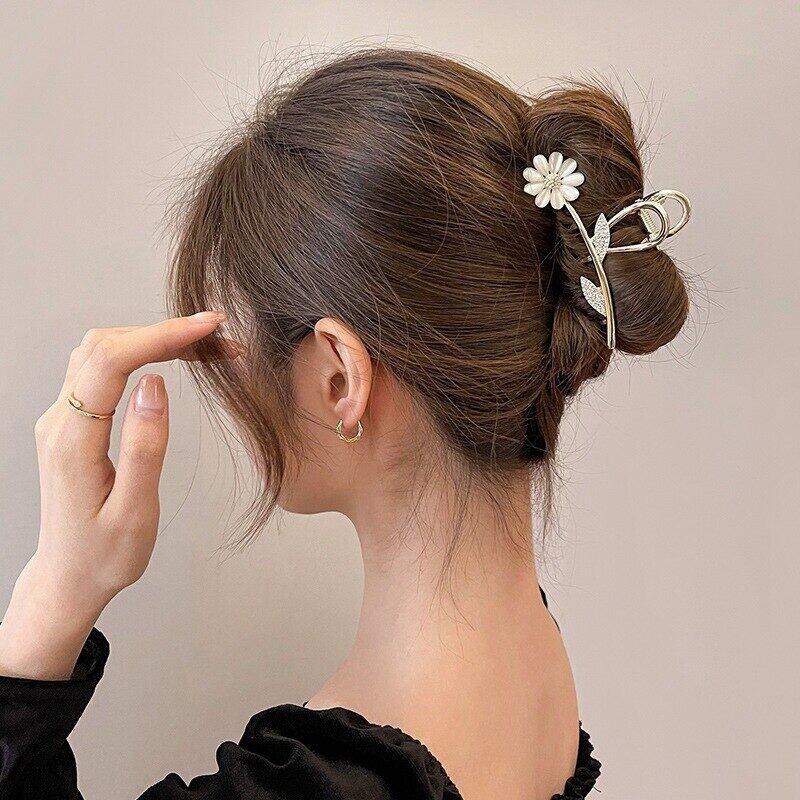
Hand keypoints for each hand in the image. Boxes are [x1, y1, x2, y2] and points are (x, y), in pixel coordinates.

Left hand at [0, 312, 226, 678]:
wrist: (69, 578)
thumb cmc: (105, 555)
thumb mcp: (135, 511)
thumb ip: (144, 447)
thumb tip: (154, 385)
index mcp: (73, 441)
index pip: (111, 361)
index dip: (161, 335)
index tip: (207, 327)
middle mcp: (59, 421)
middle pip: (104, 345)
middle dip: (163, 331)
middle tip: (217, 338)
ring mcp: (61, 419)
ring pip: (101, 351)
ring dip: (152, 339)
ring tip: (204, 347)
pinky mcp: (72, 422)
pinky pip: (101, 370)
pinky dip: (140, 354)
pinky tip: (171, 361)